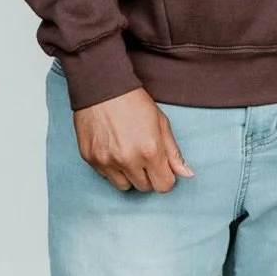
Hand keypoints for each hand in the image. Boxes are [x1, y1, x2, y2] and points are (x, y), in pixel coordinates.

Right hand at [73, 88, 193, 192]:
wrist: (102, 88)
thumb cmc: (134, 104)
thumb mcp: (162, 124)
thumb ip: (174, 153)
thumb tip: (187, 174)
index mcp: (150, 152)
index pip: (163, 186)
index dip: (165, 177)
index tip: (162, 167)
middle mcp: (128, 160)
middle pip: (144, 187)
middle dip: (148, 176)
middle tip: (144, 157)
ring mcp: (106, 161)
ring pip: (124, 186)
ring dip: (129, 176)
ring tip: (128, 154)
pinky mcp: (90, 159)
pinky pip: (105, 176)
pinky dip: (111, 168)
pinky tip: (113, 149)